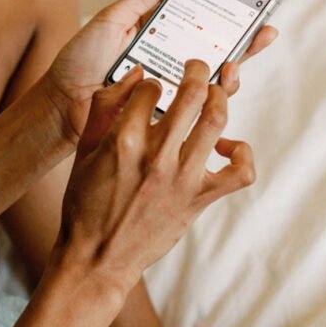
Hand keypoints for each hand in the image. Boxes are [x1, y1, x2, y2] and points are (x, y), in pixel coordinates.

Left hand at [42, 0, 277, 144]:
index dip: (230, 14)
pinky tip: (218, 89)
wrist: (61, 104)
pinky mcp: (166, 115)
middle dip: (246, 42)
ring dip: (232, 72)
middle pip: (218, 52)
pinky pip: (197, 110)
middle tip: (263, 31)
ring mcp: (170, 91)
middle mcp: (170, 64)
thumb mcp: (112, 19)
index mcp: (161, 37)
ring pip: (214, 84)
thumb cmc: (80, 60)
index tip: (255, 2)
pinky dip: (213, 101)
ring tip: (234, 63)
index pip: (203, 23)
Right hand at [53, 59, 254, 298]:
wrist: (97, 258)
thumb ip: (104, 107)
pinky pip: (240, 172)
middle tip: (196, 68)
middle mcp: (156, 155)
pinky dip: (242, 154)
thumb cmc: (85, 203)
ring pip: (217, 120)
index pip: (152, 88)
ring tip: (215, 94)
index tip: (153, 90)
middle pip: (192, 93)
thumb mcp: (83, 150)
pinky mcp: (200, 200)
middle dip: (197, 71)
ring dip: (220, 98)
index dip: (153, 83)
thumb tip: (133, 76)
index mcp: (123, 139)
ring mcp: (182, 178)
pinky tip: (228, 147)